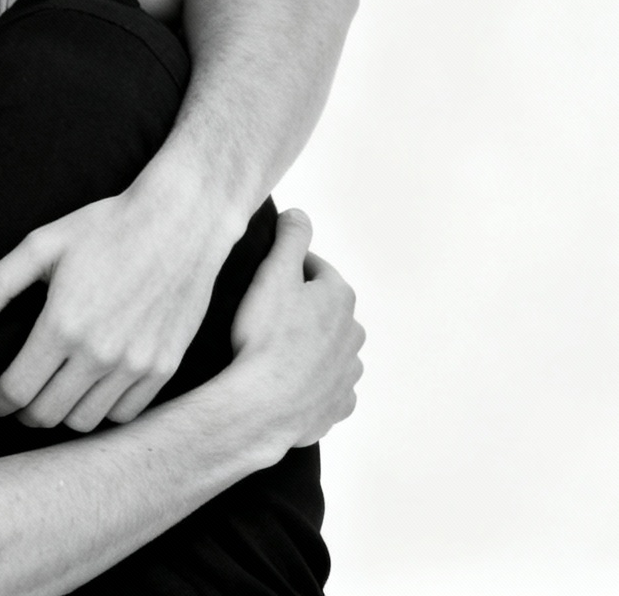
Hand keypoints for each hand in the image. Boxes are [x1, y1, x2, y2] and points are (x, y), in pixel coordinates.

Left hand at [0, 189, 233, 430]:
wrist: (180, 221)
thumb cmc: (106, 227)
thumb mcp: (41, 246)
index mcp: (62, 325)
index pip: (17, 391)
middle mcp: (99, 353)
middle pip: (48, 414)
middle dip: (25, 412)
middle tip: (20, 399)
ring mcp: (136, 364)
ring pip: (87, 420)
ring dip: (63, 413)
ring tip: (55, 394)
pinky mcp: (165, 367)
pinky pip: (126, 413)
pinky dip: (104, 410)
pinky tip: (93, 390)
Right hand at [226, 208, 362, 446]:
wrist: (264, 404)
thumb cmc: (265, 337)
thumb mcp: (272, 274)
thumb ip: (290, 239)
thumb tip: (300, 214)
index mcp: (340, 297)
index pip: (316, 269)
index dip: (289, 269)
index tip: (267, 276)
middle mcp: (353, 333)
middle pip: (327, 311)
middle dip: (304, 309)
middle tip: (266, 315)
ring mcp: (348, 372)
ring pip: (332, 350)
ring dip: (312, 346)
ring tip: (278, 351)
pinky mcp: (338, 405)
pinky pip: (330, 387)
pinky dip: (315, 383)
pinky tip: (291, 383)